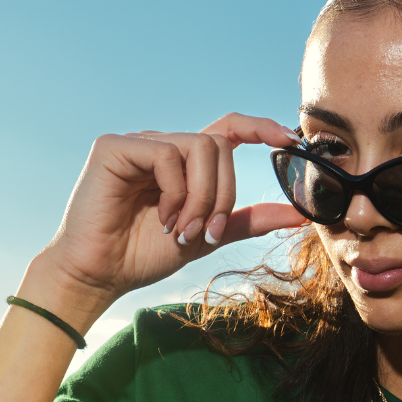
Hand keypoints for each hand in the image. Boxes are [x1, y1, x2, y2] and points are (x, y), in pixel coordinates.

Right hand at [28, 114, 305, 308]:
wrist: (101, 274)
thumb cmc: (144, 255)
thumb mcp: (208, 237)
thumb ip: (247, 220)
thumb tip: (299, 215)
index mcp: (185, 164)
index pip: (229, 129)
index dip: (260, 128)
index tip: (290, 139)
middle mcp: (164, 146)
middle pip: (219, 147)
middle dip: (221, 195)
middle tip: (202, 232)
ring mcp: (139, 143)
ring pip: (199, 148)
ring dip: (200, 197)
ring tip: (179, 229)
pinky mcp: (115, 147)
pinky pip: (167, 155)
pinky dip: (174, 192)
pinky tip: (159, 217)